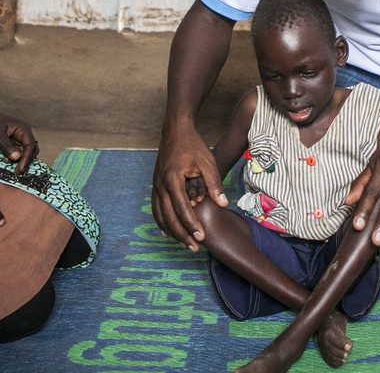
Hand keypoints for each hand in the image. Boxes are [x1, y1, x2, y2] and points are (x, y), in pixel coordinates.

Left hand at [0, 103, 38, 173]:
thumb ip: (6, 145)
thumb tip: (17, 158)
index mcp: (23, 129)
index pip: (31, 146)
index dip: (27, 158)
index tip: (20, 169)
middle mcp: (23, 133)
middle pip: (31, 150)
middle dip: (25, 160)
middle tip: (17, 171)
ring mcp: (18, 138)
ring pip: (24, 152)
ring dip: (18, 159)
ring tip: (6, 161)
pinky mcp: (13, 142)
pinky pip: (17, 152)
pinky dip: (13, 157)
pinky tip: (4, 159)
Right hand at [152, 121, 226, 251]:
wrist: (175, 130)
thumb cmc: (193, 145)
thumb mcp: (208, 162)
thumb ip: (214, 184)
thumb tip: (223, 204)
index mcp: (173, 180)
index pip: (182, 209)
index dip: (192, 225)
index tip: (202, 237)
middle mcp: (160, 185)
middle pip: (169, 217)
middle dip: (182, 235)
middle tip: (194, 248)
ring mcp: (155, 185)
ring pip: (160, 215)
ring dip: (172, 232)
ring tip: (184, 244)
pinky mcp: (155, 184)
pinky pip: (155, 208)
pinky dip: (161, 222)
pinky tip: (167, 232)